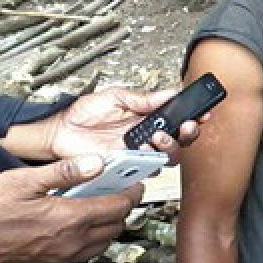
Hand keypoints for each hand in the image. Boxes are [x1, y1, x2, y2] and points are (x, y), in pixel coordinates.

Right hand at [0, 155, 142, 262]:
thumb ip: (65, 172)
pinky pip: (81, 256)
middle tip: (116, 192)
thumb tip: (97, 163)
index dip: (132, 194)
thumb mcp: (24, 180)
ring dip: (106, 227)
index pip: (118, 207)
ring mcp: (60, 260)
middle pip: (115, 227)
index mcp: (70, 219)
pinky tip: (73, 226)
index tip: (136, 184)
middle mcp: (71, 244)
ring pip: (101, 245)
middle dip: (122, 210)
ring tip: (96, 208)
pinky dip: (88, 241)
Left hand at [47, 87, 203, 164]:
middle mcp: (147, 136)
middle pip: (181, 140)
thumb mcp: (117, 97)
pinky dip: (150, 161)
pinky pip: (148, 170)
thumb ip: (145, 98)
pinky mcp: (128, 167)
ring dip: (170, 147)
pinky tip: (141, 152)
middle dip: (189, 133)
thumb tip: (171, 92)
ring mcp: (139, 153)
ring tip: (156, 138)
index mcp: (148, 116)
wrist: (60, 131)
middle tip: (186, 126)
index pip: (179, 118)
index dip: (194, 116)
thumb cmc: (83, 113)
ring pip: (170, 157)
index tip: (203, 112)